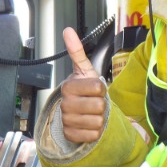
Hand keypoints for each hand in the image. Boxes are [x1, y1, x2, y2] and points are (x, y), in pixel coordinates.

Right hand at [60, 27, 106, 142]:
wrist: (75, 110)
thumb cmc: (82, 89)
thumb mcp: (83, 69)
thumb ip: (76, 51)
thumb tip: (68, 30)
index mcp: (68, 86)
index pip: (98, 88)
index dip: (101, 89)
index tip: (94, 89)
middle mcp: (65, 103)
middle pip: (99, 106)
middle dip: (101, 104)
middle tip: (93, 102)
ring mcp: (66, 120)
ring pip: (97, 122)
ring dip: (98, 118)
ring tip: (90, 113)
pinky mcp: (70, 135)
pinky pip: (92, 135)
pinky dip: (94, 132)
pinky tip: (87, 125)